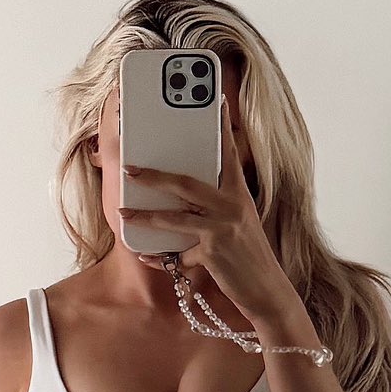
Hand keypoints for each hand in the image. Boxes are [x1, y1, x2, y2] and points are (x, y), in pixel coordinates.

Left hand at [119, 99, 304, 334]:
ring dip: (145, 215)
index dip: (221, 125)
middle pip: (186, 183)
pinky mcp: (213, 252)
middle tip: (129, 166)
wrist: (267, 292)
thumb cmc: (246, 257)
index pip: (227, 152)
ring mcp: (223, 229)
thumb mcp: (237, 224)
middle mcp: (232, 206)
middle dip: (154, 174)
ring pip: (174, 217)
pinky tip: (150, 259)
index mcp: (238, 194)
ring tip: (123, 212)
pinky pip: (178, 254)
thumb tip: (177, 200)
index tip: (216, 99)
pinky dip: (161, 259)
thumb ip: (213, 208)